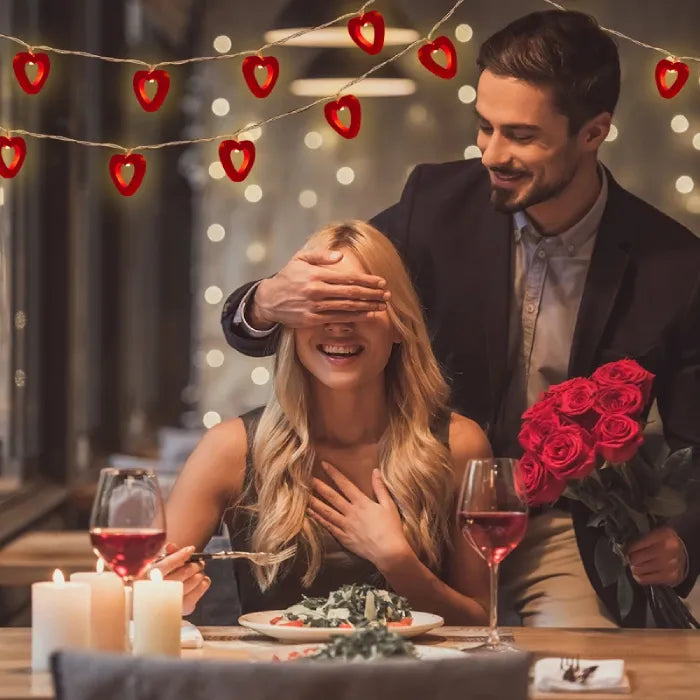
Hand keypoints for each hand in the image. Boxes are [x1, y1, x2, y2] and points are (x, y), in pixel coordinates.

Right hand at [153, 543, 210, 614]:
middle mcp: (158, 591)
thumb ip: (164, 554)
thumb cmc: (155, 581)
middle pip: (183, 572)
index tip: (190, 549)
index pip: (167, 564)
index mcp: (148, 578)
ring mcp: (170, 602)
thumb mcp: (156, 565)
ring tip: (198, 571)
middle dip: (195, 564)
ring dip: (199, 573)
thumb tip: (171, 546)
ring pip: (193, 582)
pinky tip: (200, 581)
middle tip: (199, 562)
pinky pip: (198, 593)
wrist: (152, 605)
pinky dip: (203, 584)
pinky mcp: (182, 609)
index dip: (181, 554)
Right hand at [250, 248, 389, 328]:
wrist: (269, 300)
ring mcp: (315, 307)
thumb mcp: (301, 259)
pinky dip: (355, 317)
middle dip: (372, 294)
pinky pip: (338, 319)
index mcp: (316, 275)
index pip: (348, 278)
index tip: (381, 282)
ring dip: (367, 307)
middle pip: (351, 293)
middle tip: (387, 295)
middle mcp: (317, 291)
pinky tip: (367, 315)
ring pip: (347, 307)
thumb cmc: (288, 277)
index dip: (367, 281)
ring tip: (382, 306)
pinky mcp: (313, 320)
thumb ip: (321, 256)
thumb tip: (341, 256)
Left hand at [308, 462, 411, 569]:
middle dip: (319, 486)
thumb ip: (380, 487)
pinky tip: (311, 513)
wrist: (389, 552)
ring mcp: (346, 526)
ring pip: (326, 512)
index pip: (345, 484)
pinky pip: (329, 527)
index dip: (334, 473)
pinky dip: (319, 519)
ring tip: (303, 495)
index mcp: (362, 503)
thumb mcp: (389, 505)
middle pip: (332, 497)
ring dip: (314, 502)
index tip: (324, 464)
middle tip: (306, 478)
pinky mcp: (344, 538)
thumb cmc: (391, 528)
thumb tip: (375, 471)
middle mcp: (351, 512)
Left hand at [627, 526, 687, 586]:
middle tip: (631, 558)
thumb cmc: (665, 541)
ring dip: (634, 568)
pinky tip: (640, 573)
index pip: (636, 545)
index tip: (626, 549)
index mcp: (662, 536)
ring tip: (636, 565)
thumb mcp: (656, 532)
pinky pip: (645, 580)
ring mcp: (669, 566)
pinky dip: (639, 577)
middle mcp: (667, 551)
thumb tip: (622, 547)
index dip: (628, 548)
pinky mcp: (670, 578)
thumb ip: (641, 538)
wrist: (686, 553)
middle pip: (636, 559)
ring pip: (638, 570)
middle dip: (631, 558)